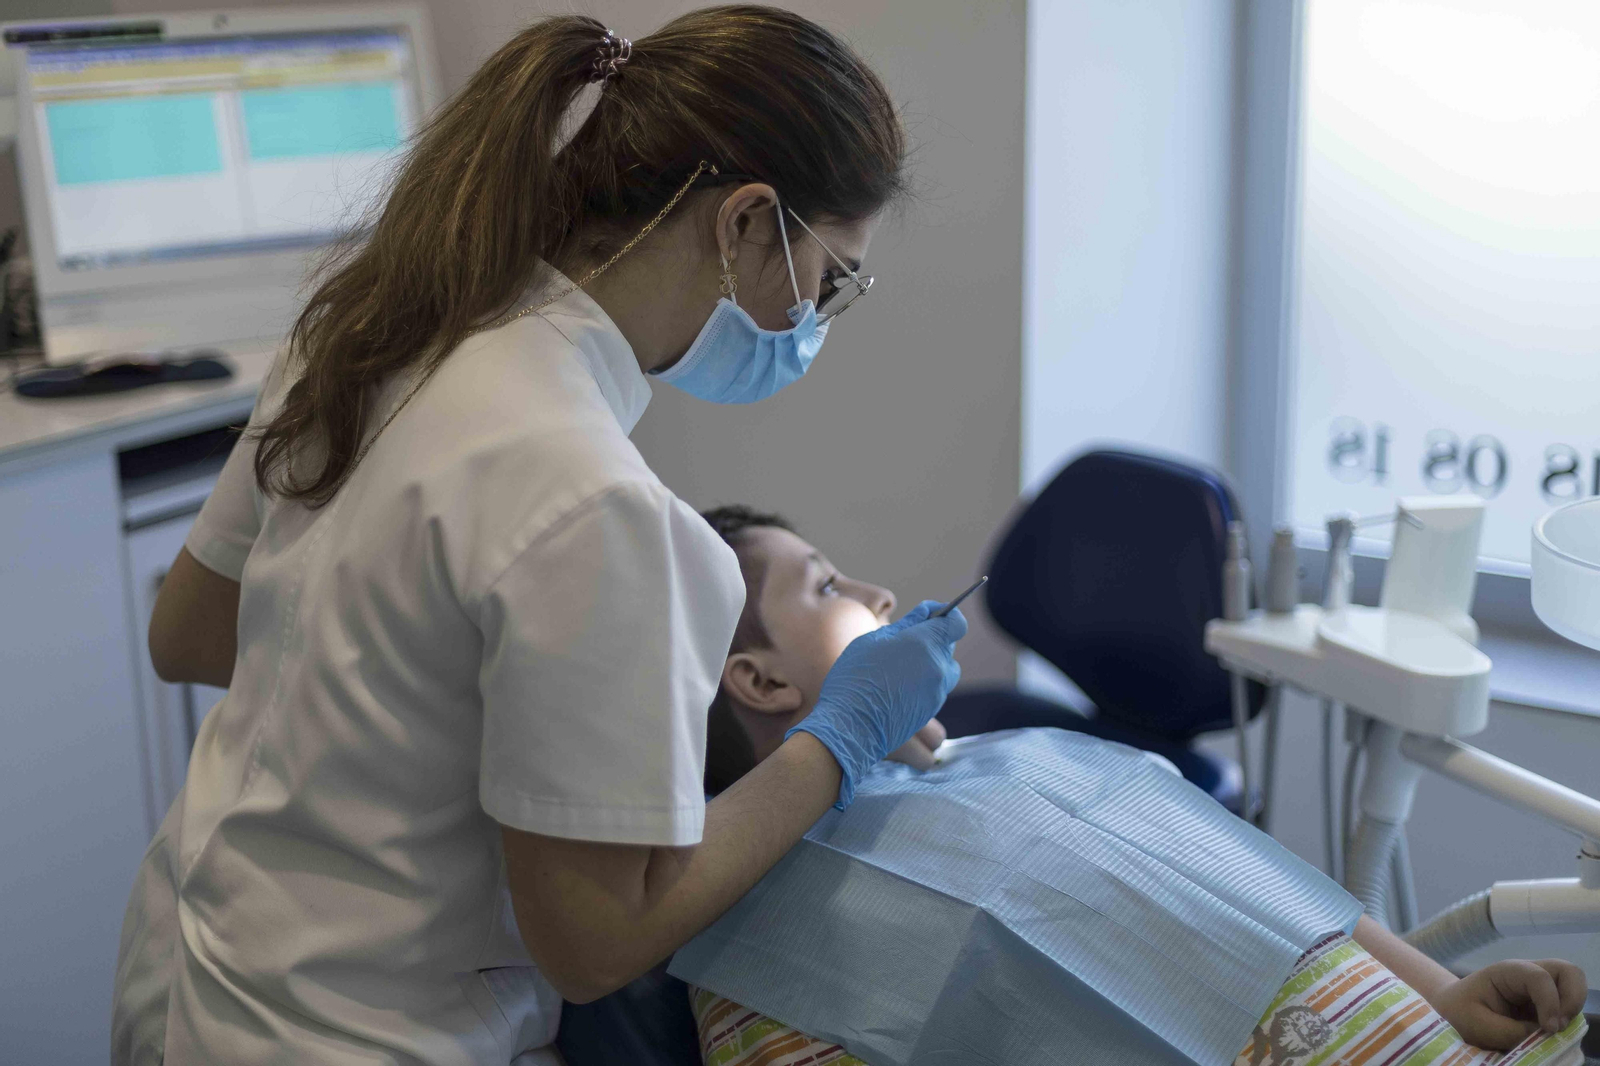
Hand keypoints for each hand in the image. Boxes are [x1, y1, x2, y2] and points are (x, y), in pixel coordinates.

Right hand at [788, 601, 965, 807]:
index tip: (930, 615)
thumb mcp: (872, 640)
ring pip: (943, 669)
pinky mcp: (931, 710)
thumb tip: (924, 613)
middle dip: (931, 639)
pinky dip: (922, 682)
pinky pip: (934, 688)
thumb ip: (905, 624)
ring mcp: (937, 692)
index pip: (956, 623)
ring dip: (929, 662)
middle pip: (948, 645)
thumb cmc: (856, 678)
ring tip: (898, 666)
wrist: (851, 726)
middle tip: (902, 641)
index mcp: (925, 644)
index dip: (947, 615)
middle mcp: (938, 668)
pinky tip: (896, 686)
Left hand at [1428, 959, 1587, 1049]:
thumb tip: (1546, 1034)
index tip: (1548, 1028)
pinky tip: (1550, 1030)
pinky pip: (1567, 1005)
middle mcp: (1528, 974)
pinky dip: (1567, 1018)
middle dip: (1572, 999)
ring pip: (1573, 986)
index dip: (1550, 1002)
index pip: (1540, 977)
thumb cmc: (1460, 1013)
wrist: (1454, 1012)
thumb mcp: (1480, 1025)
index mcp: (1507, 972)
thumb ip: (1514, 1031)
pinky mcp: (1544, 1003)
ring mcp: (1539, 988)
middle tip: (1559, 1025)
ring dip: (1572, 1008)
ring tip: (1555, 1029)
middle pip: (1568, 972)